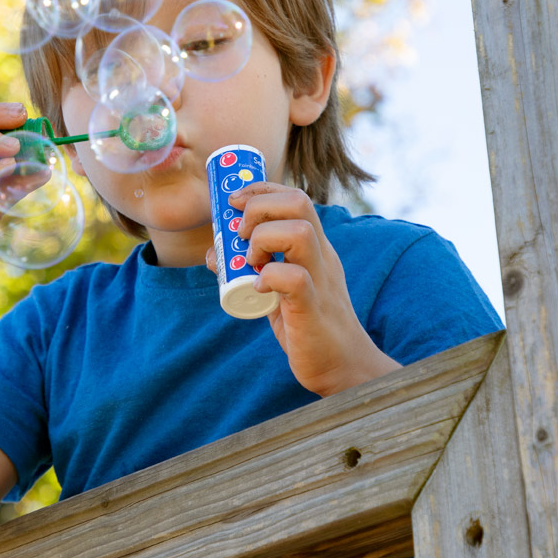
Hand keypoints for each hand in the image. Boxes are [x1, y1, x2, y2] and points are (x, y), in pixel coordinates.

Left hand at [205, 182, 399, 396]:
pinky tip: (259, 289)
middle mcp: (321, 256)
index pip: (294, 197)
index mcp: (315, 248)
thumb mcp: (279, 290)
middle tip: (239, 235)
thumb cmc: (307, 328)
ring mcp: (320, 280)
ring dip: (263, 240)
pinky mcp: (313, 309)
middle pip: (298, 203)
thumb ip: (253, 270)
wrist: (343, 367)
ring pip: (300, 232)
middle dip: (259, 208)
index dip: (261, 190)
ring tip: (251, 262)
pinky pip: (295, 279)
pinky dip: (269, 277)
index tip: (235, 201)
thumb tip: (214, 254)